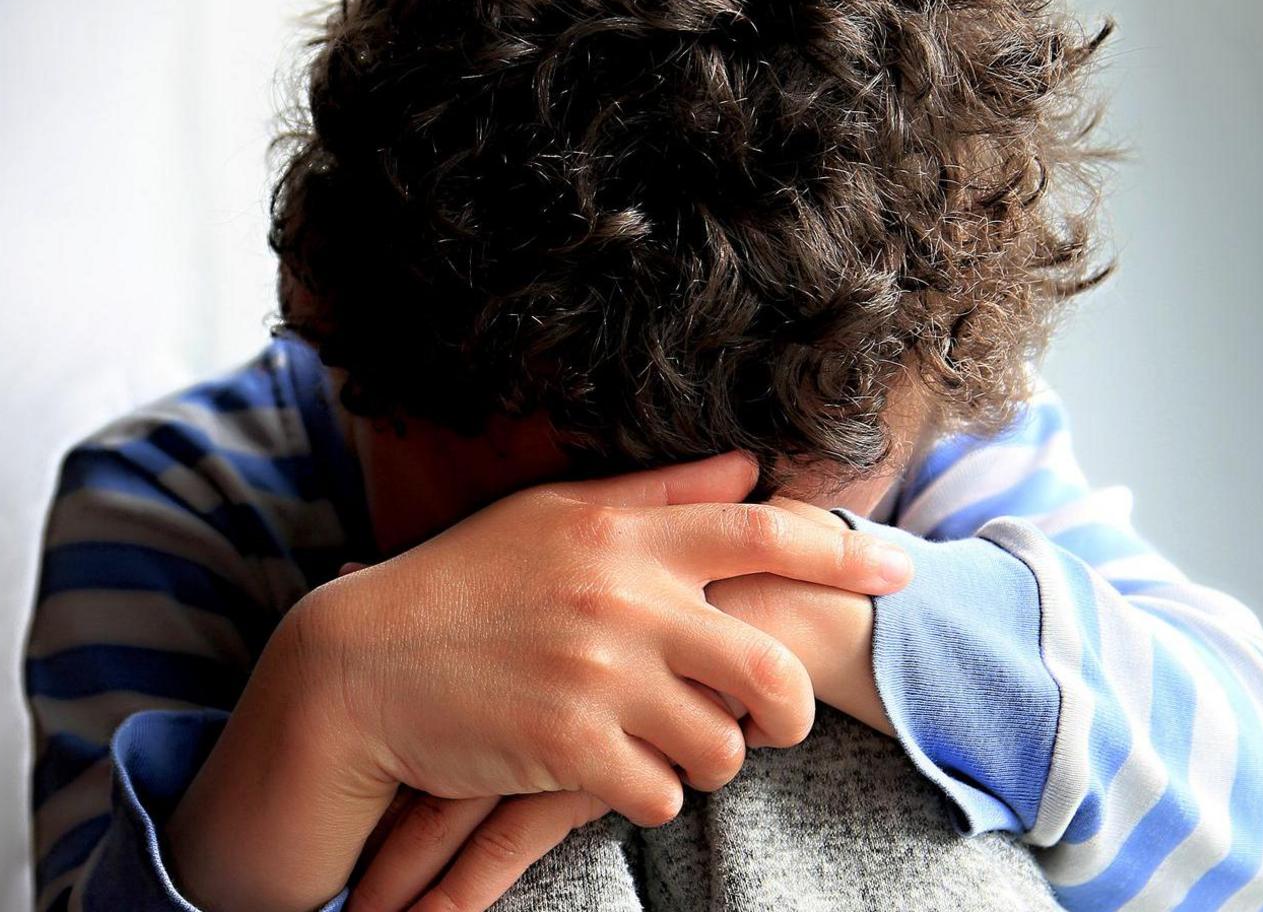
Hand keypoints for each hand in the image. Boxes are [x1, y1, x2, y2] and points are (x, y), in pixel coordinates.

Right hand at [163, 454, 911, 911]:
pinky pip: (662, 794)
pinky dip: (650, 792)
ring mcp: (595, 678)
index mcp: (622, 536)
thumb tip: (752, 468)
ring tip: (666, 741)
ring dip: (709, 756)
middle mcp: (620, 601)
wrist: (363, 666)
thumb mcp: (554, 518)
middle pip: (771, 667)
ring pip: (724, 746)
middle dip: (789, 706)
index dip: (845, 551)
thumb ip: (657, 495)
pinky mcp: (567, 749)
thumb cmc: (464, 586)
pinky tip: (612, 770)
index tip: (898, 570)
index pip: (763, 531)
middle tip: (770, 717)